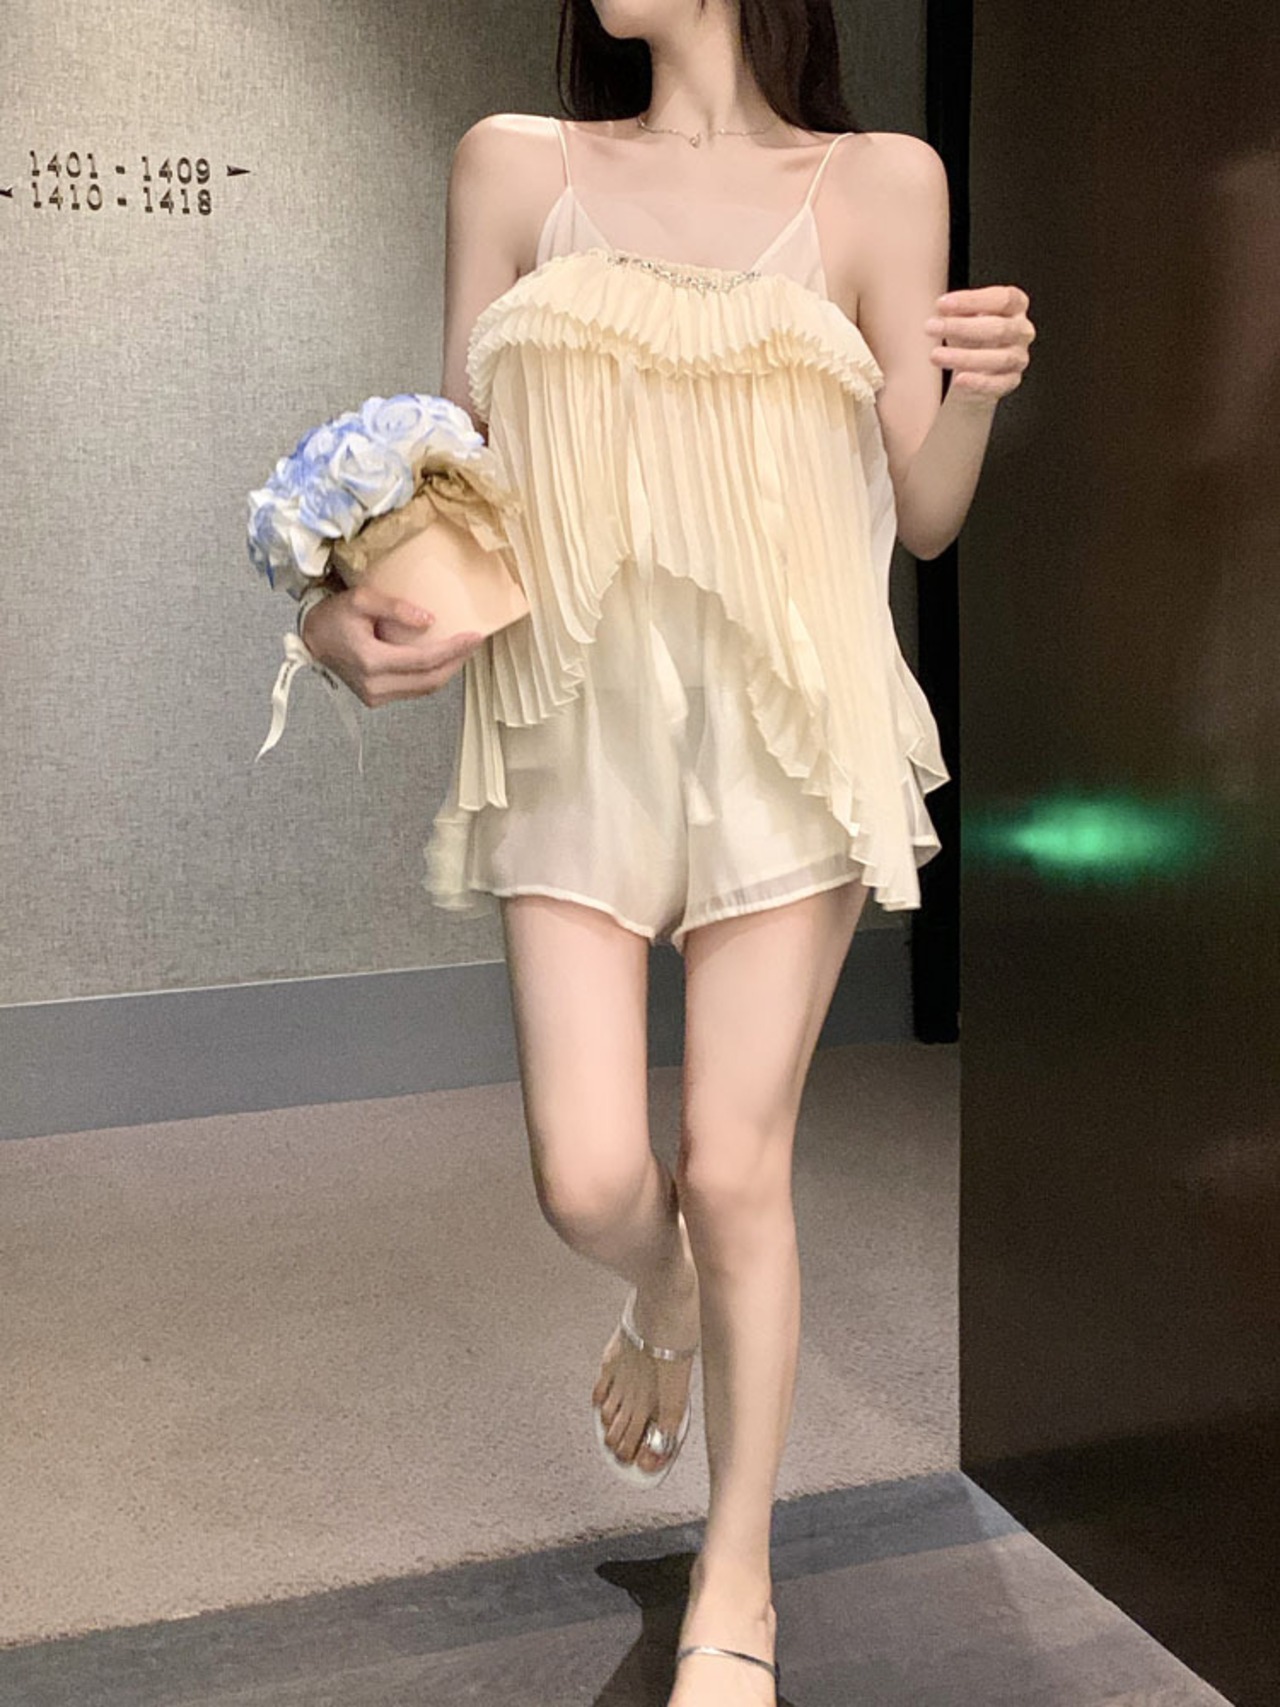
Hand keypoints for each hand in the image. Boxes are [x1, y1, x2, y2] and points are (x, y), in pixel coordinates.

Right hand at [301, 582, 485, 706]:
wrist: (312, 638)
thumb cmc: (333, 616)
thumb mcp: (361, 599)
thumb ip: (395, 608)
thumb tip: (429, 621)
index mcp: (371, 662)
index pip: (424, 660)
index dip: (453, 650)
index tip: (474, 637)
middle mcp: (374, 685)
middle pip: (430, 680)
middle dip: (456, 662)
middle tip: (473, 643)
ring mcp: (375, 696)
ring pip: (424, 689)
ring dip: (446, 671)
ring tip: (461, 651)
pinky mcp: (376, 698)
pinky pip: (413, 690)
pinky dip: (430, 676)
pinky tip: (441, 660)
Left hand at [924, 284, 1035, 401]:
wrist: (974, 368)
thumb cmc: (971, 334)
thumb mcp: (963, 315)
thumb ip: (958, 309)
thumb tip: (944, 308)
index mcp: (1015, 306)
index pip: (1003, 299)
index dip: (973, 300)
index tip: (941, 304)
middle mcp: (1022, 330)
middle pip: (998, 328)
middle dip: (961, 327)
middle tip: (931, 327)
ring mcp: (1019, 357)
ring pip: (998, 358)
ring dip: (964, 357)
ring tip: (935, 355)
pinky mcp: (1011, 381)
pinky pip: (997, 384)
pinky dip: (978, 383)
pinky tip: (959, 380)